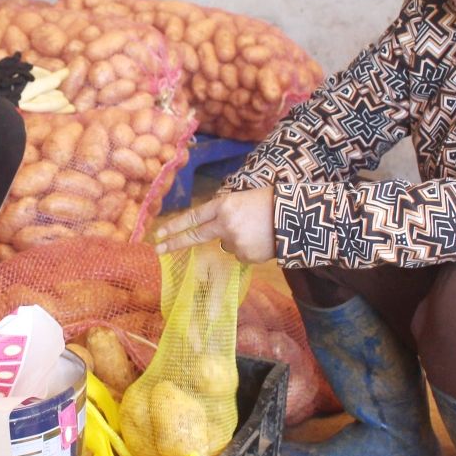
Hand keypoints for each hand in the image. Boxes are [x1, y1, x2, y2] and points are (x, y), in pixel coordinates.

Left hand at [151, 187, 276, 263]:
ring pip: (226, 245)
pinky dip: (249, 249)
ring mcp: (235, 243)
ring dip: (237, 240)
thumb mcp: (244, 198)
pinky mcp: (246, 257)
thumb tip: (215, 230)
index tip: (159, 232)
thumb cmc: (271, 202)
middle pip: (195, 235)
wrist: (298, 218)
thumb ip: (225, 212)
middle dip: (174, 242)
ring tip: (258, 230)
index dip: (175, 225)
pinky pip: (241, 254)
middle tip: (158, 249)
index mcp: (224, 205)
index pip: (194, 216)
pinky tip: (263, 240)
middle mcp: (225, 224)